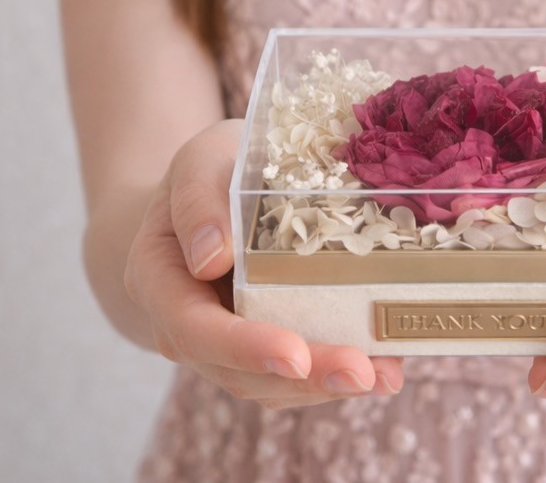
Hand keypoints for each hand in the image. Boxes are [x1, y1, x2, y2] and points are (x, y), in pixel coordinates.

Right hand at [124, 120, 403, 408]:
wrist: (208, 190)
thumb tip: (212, 258)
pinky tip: (384, 367)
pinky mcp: (262, 344)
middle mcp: (186, 327)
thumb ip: (198, 200)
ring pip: (272, 384)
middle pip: (241, 371)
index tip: (295, 355)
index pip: (196, 329)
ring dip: (328, 385)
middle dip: (304, 377)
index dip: (246, 347)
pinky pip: (295, 372)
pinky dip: (336, 371)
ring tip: (384, 375)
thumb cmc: (208, 170)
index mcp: (160, 280)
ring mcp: (224, 344)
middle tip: (361, 373)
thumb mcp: (199, 161)